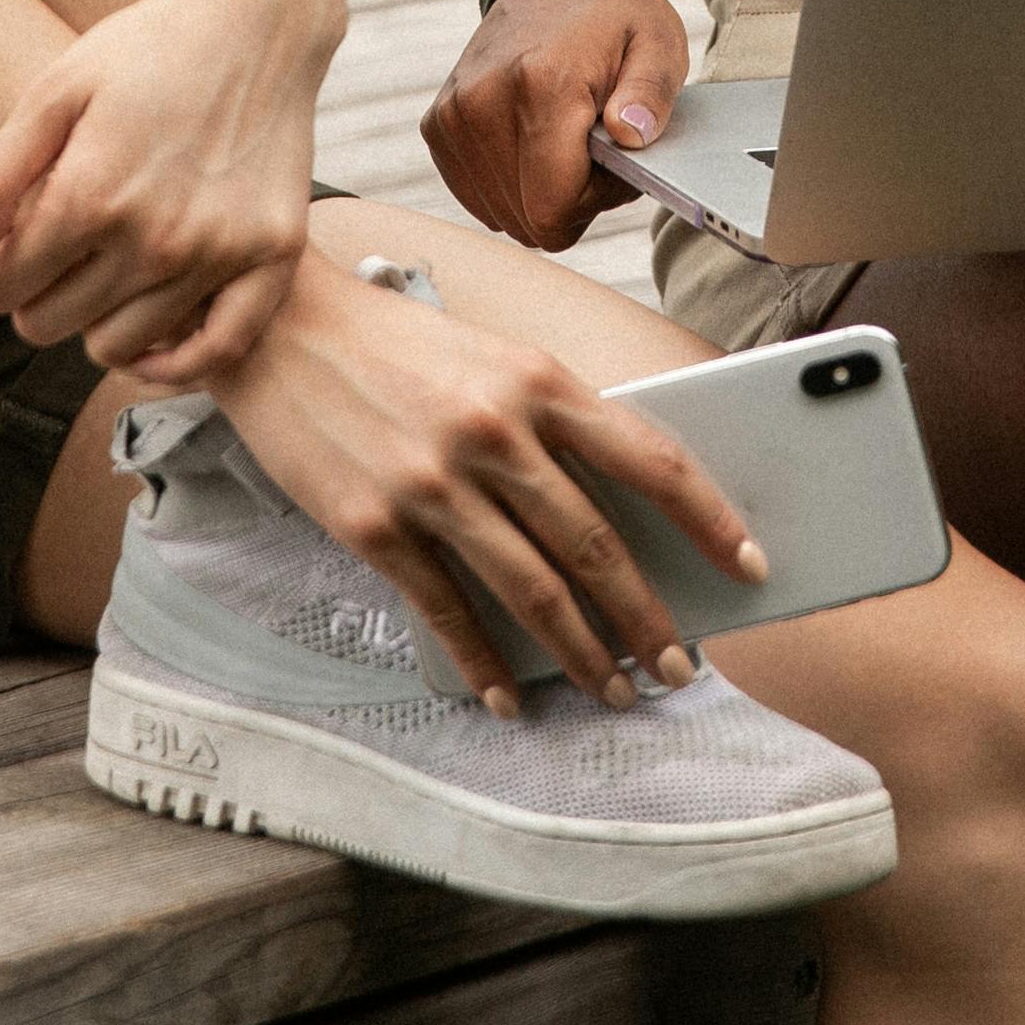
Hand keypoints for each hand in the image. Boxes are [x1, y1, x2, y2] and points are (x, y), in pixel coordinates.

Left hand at [0, 0, 316, 387]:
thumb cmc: (144, 49)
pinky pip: (218, 351)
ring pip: (121, 346)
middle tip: (51, 265)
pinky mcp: (273, 255)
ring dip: (94, 324)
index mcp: (89, 193)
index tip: (5, 256)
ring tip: (99, 281)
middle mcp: (154, 236)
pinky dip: (176, 361)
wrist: (256, 20)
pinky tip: (151, 343)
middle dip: (35, 300)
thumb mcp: (54, 93)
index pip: (6, 285)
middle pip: (54, 323)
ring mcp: (218, 251)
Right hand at [208, 259, 769, 708]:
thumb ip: (553, 422)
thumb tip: (618, 510)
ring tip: (617, 690)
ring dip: (584, 653)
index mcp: (538, 381)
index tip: (749, 565)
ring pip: (534, 589)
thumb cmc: (393, 344)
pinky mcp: (374, 526)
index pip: (652, 459)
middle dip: (649, 618)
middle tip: (682, 665)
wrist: (275, 327)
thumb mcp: (492, 358)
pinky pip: (449, 611)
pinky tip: (510, 697)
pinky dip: (486, 664)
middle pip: (597, 545)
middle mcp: (493, 433)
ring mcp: (432, 484)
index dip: (711, 519)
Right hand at [422, 0, 692, 248]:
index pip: (553, 209)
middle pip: (527, 219)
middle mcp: (482, 103)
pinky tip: (532, 141)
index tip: (612, 163)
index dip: (592, 203)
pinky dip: (509, 183)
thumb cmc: (616, 20)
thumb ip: (650, 95)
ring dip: (538, 192)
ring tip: (565, 141)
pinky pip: (476, 194)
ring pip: (501, 213)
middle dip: (569, 200)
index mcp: (541, 85)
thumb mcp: (657, 46)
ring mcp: (452, 116)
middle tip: (593, 149)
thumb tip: (630, 135)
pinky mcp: (437, 125)